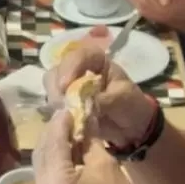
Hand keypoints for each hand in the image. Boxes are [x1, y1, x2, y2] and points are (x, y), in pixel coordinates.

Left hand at [33, 111, 156, 183]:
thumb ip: (88, 140)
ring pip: (40, 163)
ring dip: (52, 145)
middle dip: (53, 132)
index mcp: (57, 182)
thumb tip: (83, 117)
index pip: (54, 142)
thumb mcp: (106, 165)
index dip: (61, 122)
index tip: (70, 107)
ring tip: (68, 131)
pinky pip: (45, 176)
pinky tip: (67, 152)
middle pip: (42, 151)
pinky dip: (53, 161)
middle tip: (68, 116)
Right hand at [41, 33, 155, 146]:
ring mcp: (70, 87)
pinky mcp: (65, 103)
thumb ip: (103, 99)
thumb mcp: (122, 99)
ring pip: (51, 86)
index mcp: (97, 61)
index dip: (70, 67)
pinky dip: (56, 111)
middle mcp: (79, 70)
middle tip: (63, 104)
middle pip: (58, 69)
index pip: (80, 55)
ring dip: (55, 99)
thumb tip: (82, 103)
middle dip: (57, 86)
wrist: (132, 128)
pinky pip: (53, 103)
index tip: (65, 86)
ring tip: (66, 114)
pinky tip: (65, 120)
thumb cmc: (130, 106)